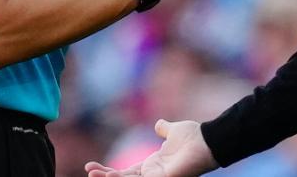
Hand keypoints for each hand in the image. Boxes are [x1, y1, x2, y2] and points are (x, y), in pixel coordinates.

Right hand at [85, 119, 217, 176]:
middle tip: (89, 171)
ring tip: (94, 173)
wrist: (207, 140)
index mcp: (152, 165)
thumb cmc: (194, 137)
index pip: (125, 172)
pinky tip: (112, 175)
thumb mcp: (173, 131)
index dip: (108, 171)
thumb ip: (164, 129)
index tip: (90, 166)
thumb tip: (159, 124)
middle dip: (105, 175)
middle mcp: (152, 173)